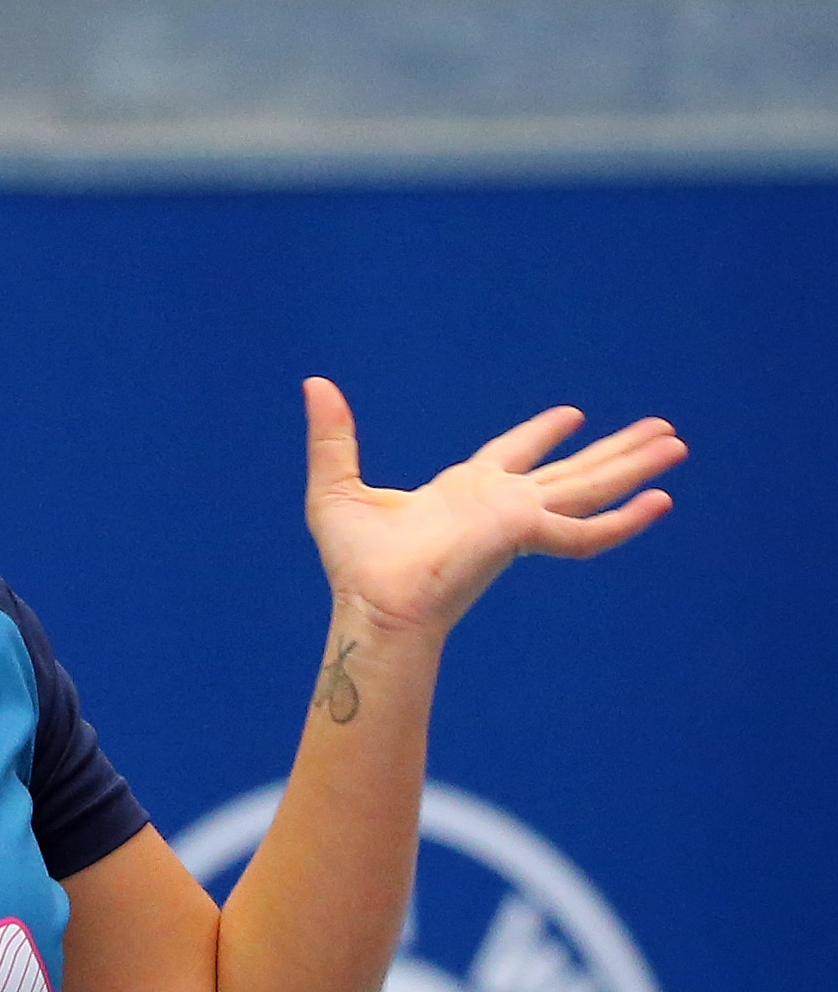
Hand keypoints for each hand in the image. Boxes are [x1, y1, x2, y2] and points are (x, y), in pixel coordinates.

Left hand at [303, 376, 683, 642]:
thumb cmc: (354, 564)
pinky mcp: (525, 537)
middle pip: (569, 470)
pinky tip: (661, 501)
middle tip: (657, 428)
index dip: (540, 435)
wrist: (373, 607)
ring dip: (632, 467)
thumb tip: (314, 383)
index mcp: (462, 493)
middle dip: (612, 450)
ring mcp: (517, 521)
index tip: (571, 415)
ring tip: (677, 445)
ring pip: (589, 488)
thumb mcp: (337, 487)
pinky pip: (586, 533)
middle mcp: (498, 505)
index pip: (512, 456)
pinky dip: (623, 520)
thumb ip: (332, 436)